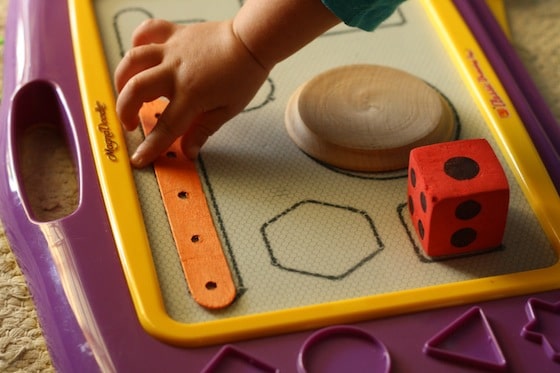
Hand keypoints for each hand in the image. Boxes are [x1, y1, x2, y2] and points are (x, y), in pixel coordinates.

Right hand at [114, 19, 268, 166]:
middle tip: (130, 124)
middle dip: (125, 111)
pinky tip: (140, 58)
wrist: (251, 41)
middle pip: (136, 90)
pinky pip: (146, 32)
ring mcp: (172, 50)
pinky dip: (137, 42)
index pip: (165, 126)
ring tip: (127, 92)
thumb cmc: (243, 75)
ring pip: (133, 60)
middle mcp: (175, 71)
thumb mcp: (227, 110)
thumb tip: (188, 151)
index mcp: (192, 95)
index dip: (150, 146)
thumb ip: (203, 130)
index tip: (138, 159)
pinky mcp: (173, 33)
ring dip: (122, 78)